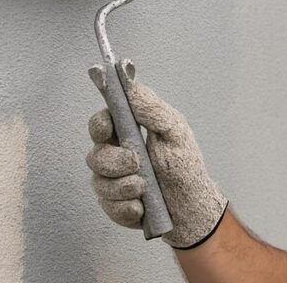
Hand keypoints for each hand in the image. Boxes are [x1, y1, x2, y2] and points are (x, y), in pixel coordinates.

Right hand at [87, 77, 227, 248]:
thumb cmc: (184, 164)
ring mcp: (112, 181)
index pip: (101, 123)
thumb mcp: (174, 130)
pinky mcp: (114, 205)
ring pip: (99, 182)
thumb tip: (128, 78)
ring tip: (144, 188)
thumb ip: (151, 107)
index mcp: (128, 134)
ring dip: (124, 186)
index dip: (99, 125)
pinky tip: (142, 206)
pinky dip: (126, 207)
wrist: (190, 204)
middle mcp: (115, 155)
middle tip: (136, 163)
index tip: (108, 130)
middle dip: (114, 161)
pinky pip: (108, 206)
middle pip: (95, 155)